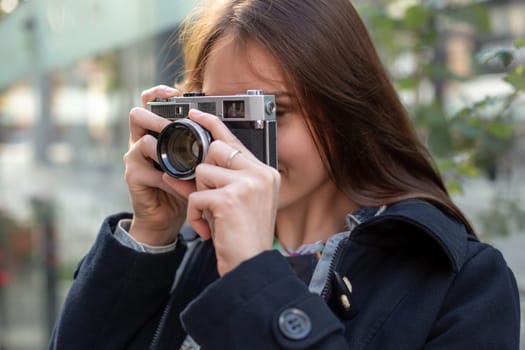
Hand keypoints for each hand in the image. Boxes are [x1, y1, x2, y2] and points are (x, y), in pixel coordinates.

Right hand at [124, 85, 194, 244]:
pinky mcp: (133, 177)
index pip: (149, 103)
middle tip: (175, 127)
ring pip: (142, 141)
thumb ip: (199, 146)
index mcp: (155, 133)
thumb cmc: (180, 187)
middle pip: (137, 115)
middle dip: (158, 118)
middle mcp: (140, 141)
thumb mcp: (193, 162)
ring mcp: (135, 159)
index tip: (174, 92)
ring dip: (165, 147)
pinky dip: (168, 177)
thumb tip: (221, 131)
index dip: (158, 94)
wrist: (165, 217)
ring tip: (181, 158)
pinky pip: (149, 171)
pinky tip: (181, 183)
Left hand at [169, 109, 280, 275]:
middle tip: (210, 198)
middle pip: (215, 151)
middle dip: (203, 174)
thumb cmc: (244, 237)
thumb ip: (221, 180)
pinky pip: (195, 196)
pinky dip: (195, 215)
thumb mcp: (236, 203)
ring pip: (202, 172)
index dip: (212, 125)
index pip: (234, 140)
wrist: (251, 266)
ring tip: (213, 217)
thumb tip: (184, 166)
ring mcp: (247, 185)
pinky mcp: (230, 199)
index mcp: (265, 173)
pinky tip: (208, 230)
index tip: (194, 113)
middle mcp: (260, 174)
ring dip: (199, 196)